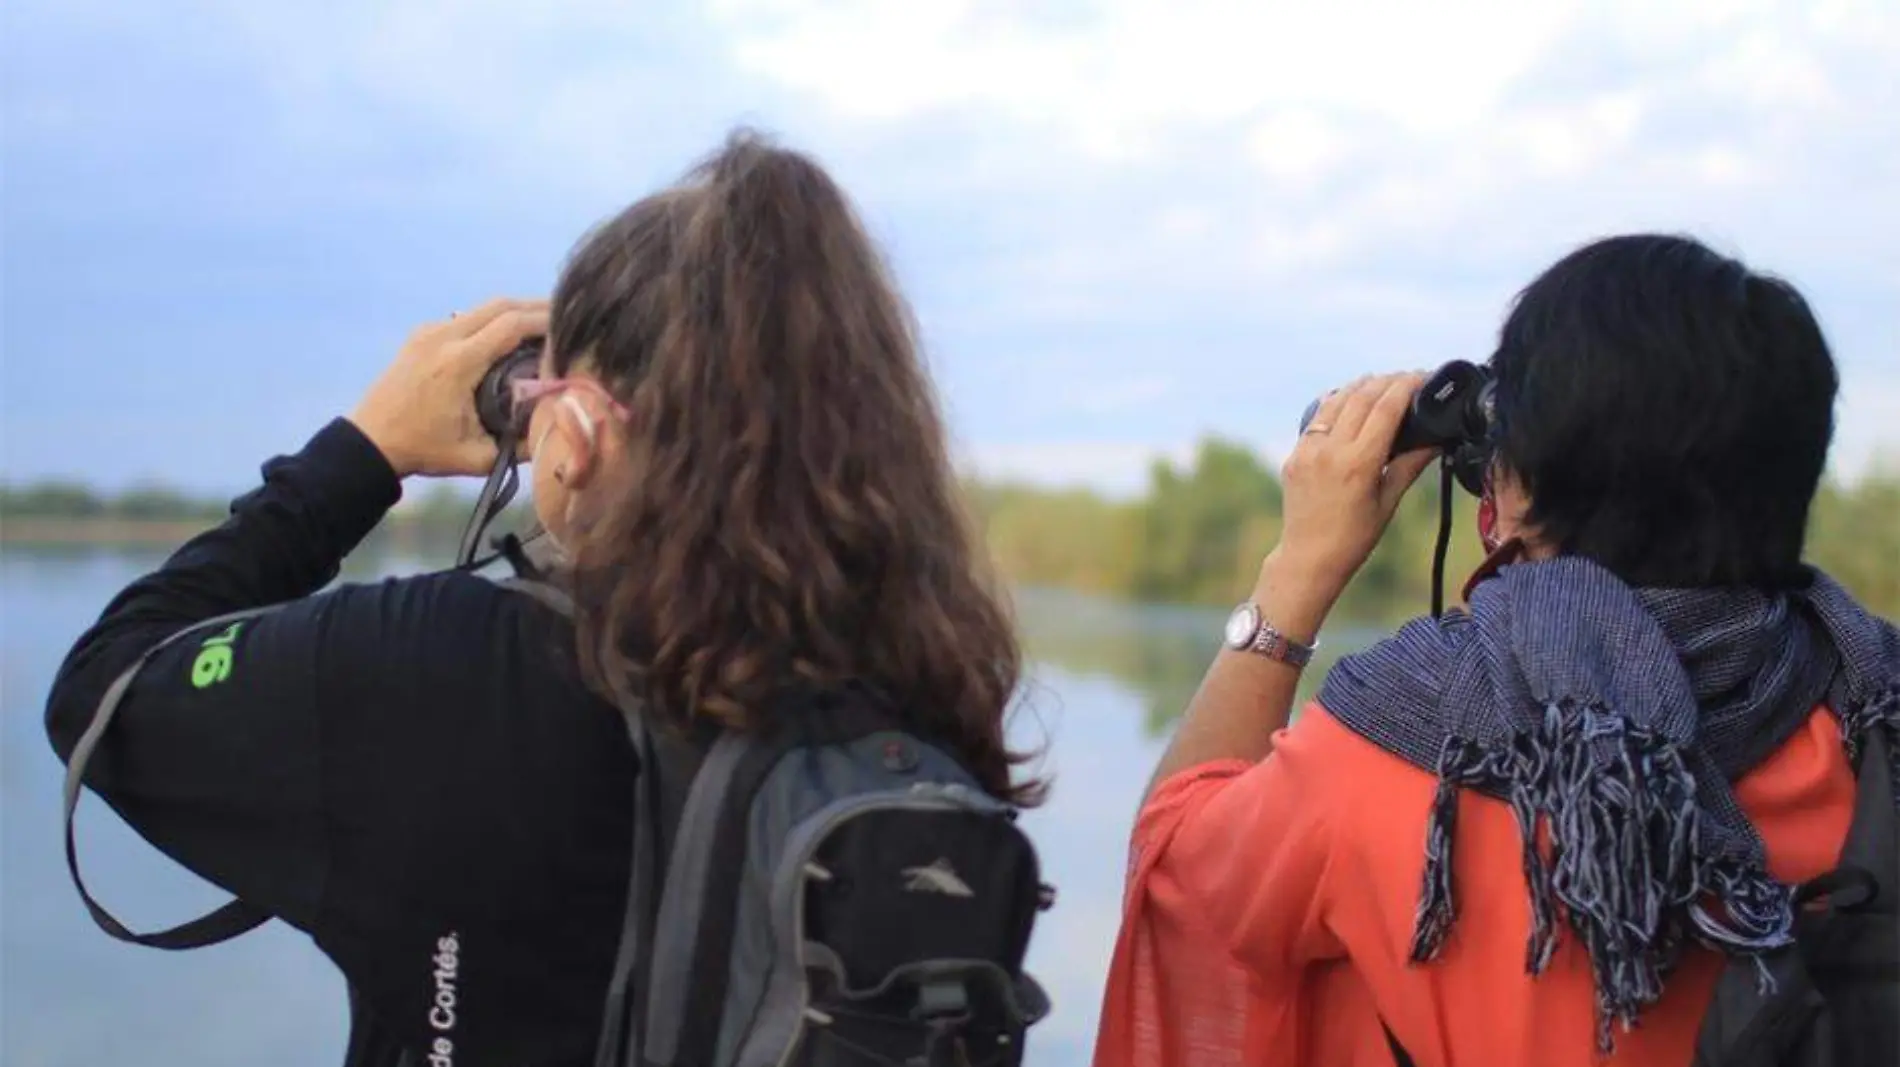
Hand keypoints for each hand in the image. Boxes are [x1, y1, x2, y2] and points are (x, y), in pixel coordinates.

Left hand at [349, 298, 548, 477]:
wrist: (370, 441)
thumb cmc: (423, 451)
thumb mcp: (477, 457)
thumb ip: (520, 448)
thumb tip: (560, 432)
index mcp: (458, 363)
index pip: (512, 324)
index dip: (546, 320)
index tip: (572, 327)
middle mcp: (443, 337)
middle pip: (501, 305)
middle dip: (536, 307)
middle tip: (566, 318)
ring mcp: (429, 332)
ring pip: (483, 307)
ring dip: (515, 312)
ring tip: (543, 325)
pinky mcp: (421, 335)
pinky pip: (466, 318)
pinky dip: (492, 320)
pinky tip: (507, 337)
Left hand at [1273, 371, 1436, 593]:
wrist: (1308, 557)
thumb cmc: (1354, 537)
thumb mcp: (1388, 502)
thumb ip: (1410, 465)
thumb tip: (1436, 439)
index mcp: (1358, 464)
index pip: (1386, 408)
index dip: (1407, 386)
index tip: (1423, 376)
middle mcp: (1330, 451)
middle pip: (1362, 397)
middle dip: (1388, 381)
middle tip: (1408, 377)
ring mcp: (1308, 451)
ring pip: (1337, 400)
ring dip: (1361, 386)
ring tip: (1382, 382)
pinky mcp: (1295, 455)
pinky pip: (1317, 417)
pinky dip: (1336, 402)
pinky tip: (1349, 398)